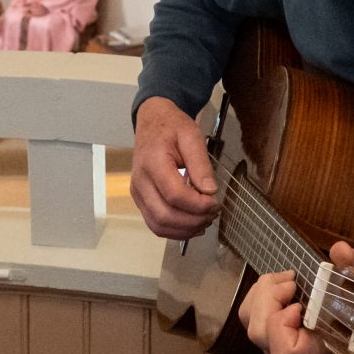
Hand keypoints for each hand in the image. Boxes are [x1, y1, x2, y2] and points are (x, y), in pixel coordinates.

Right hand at [129, 97, 219, 238]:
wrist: (152, 122)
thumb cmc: (171, 127)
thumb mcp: (192, 136)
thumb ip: (201, 164)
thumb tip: (210, 192)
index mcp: (152, 162)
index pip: (174, 195)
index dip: (198, 205)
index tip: (215, 202)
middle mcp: (140, 181)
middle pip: (165, 215)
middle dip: (194, 221)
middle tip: (213, 213)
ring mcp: (137, 192)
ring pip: (158, 225)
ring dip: (185, 230)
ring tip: (205, 220)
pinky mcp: (140, 199)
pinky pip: (155, 224)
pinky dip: (175, 231)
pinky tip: (192, 225)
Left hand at [238, 241, 353, 353]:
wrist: (352, 307)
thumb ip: (351, 267)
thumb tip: (340, 250)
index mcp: (317, 350)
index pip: (285, 352)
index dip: (282, 326)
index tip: (298, 306)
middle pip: (259, 334)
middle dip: (269, 300)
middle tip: (291, 282)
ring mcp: (277, 345)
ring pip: (250, 323)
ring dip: (263, 294)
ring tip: (286, 280)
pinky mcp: (268, 332)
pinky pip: (249, 315)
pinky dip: (259, 294)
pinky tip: (280, 283)